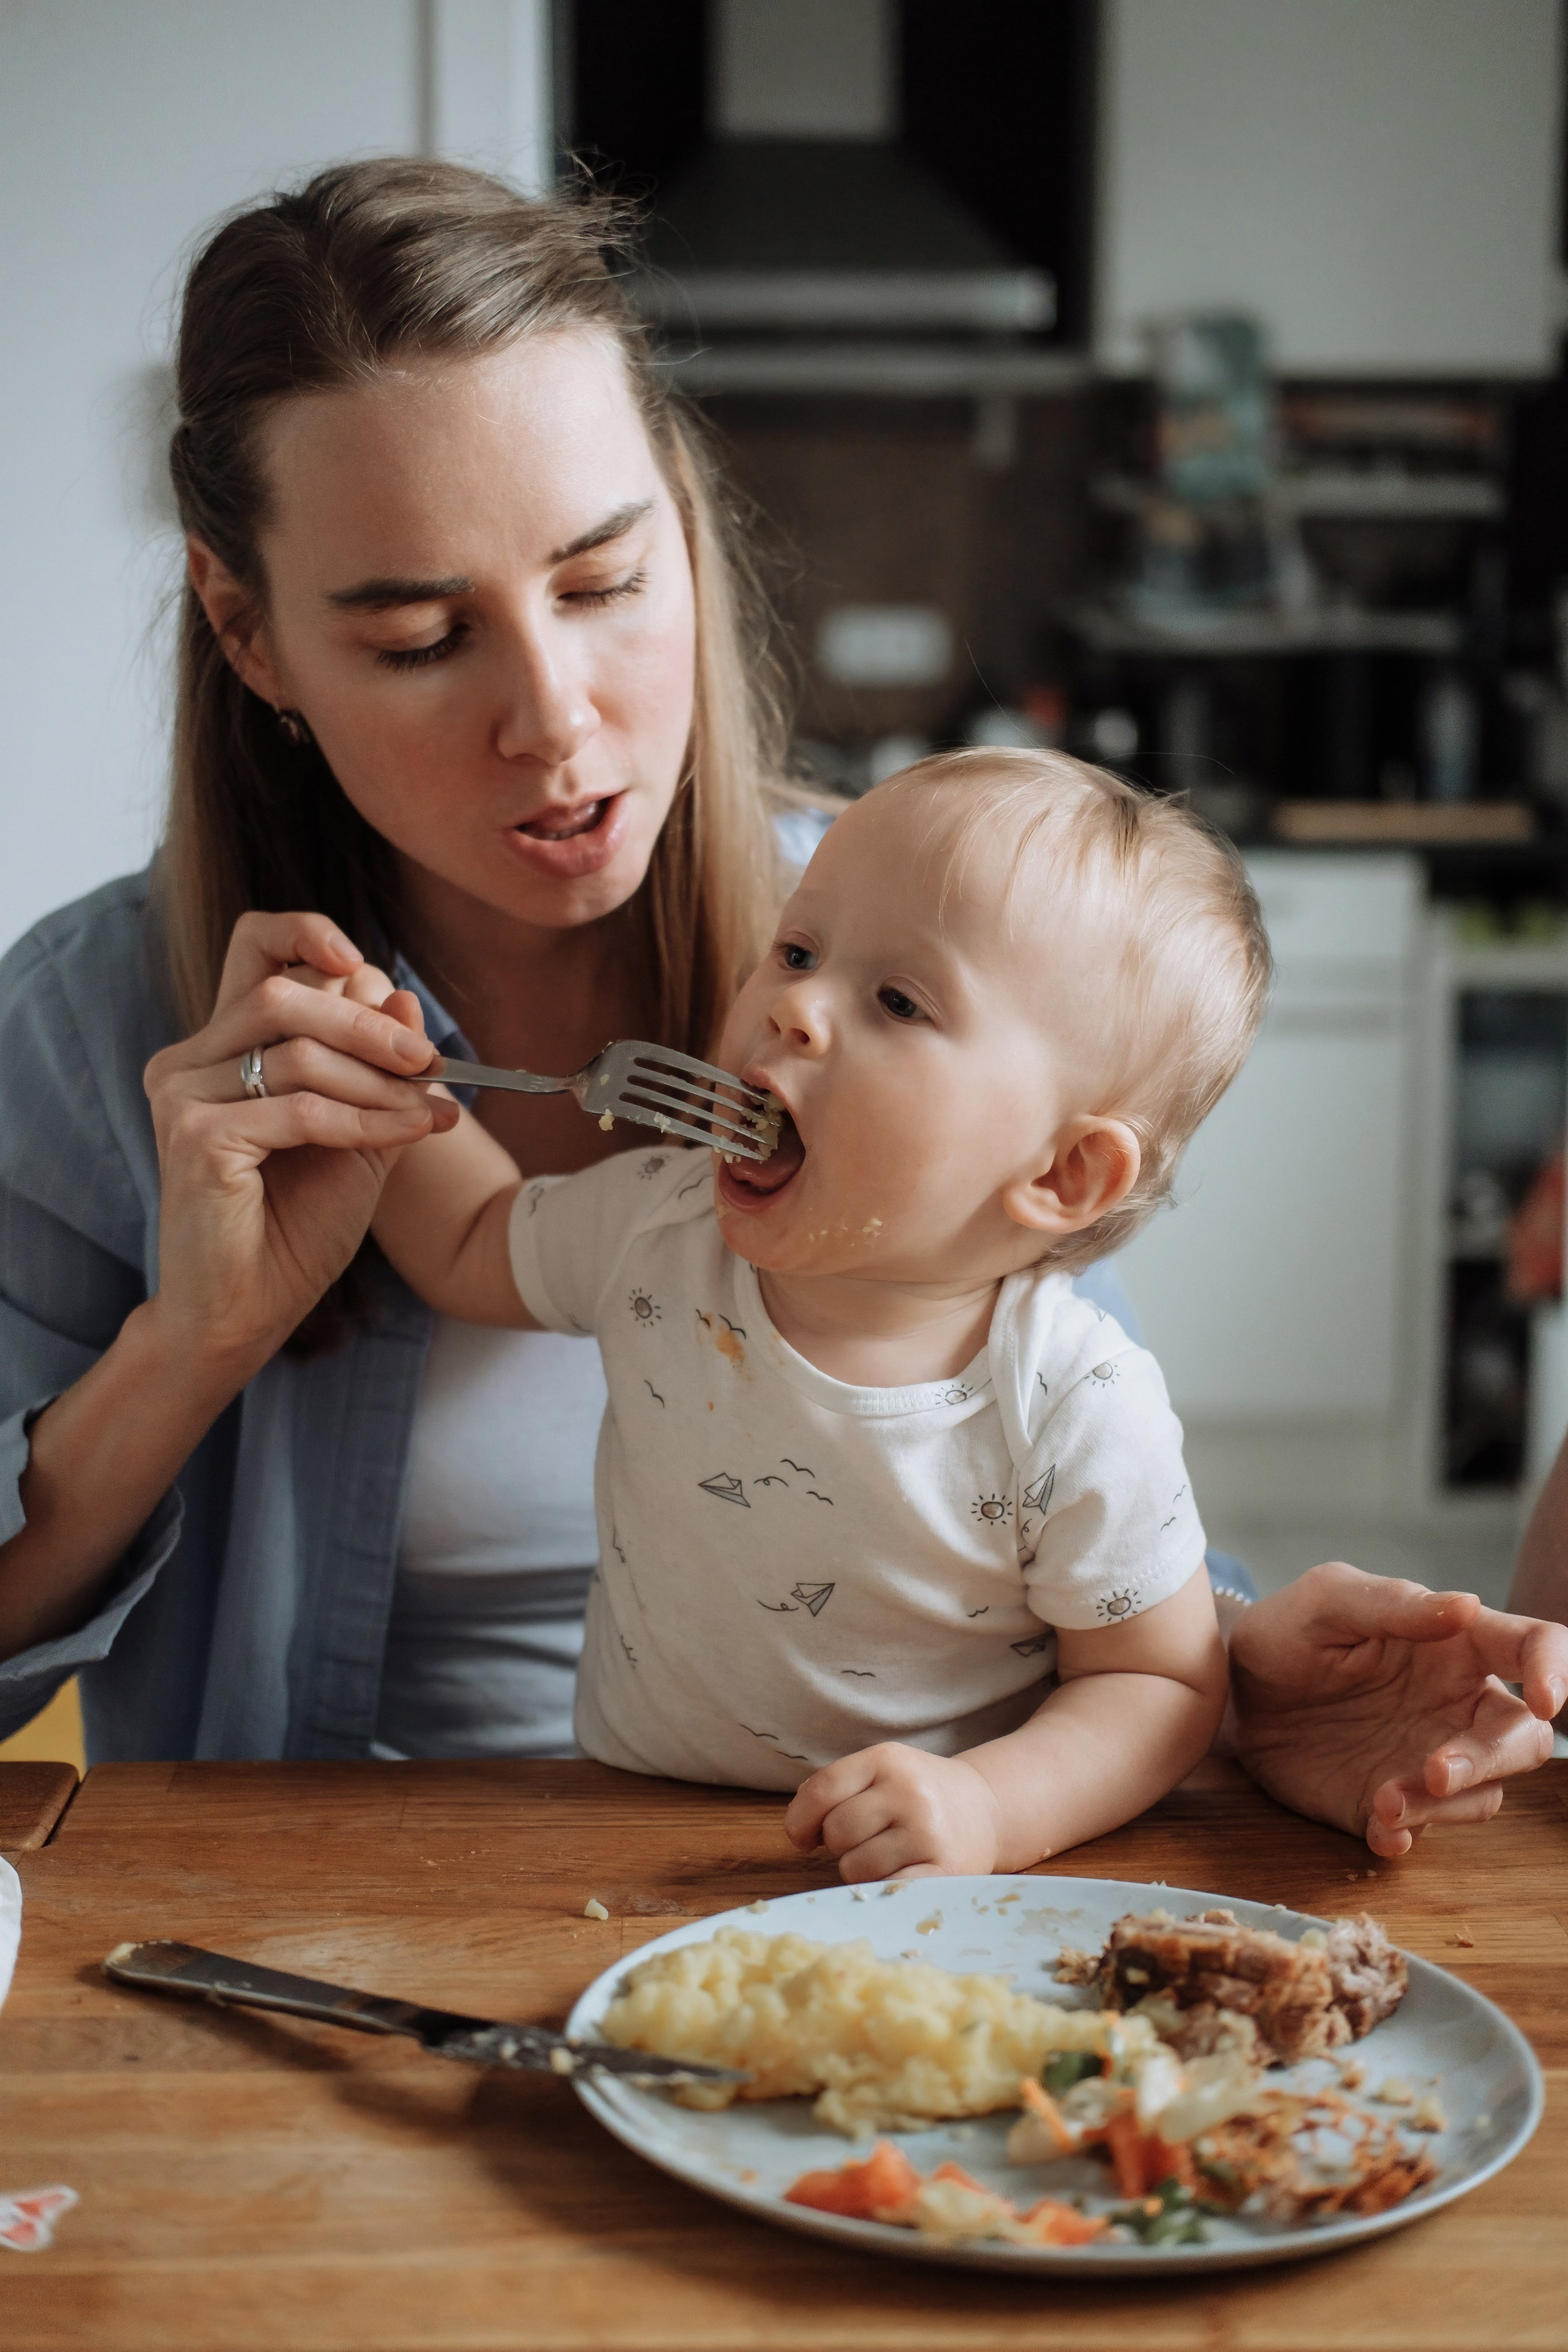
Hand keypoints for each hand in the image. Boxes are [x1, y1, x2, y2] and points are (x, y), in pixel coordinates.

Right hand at [142, 911, 455, 1374]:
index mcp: (220, 1048)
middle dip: (367, 1024)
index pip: (253, 950)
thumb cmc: (296, 1227)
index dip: (307, 935)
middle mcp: (188, 1061)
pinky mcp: (194, 1137)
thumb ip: (376, 1072)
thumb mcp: (354, 1135)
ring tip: (427, 1112)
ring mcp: (183, 1096)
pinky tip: (407, 1136)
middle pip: (283, 994)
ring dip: (378, 1082)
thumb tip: (402, 995)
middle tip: (427, 1062)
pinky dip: (365, 1122)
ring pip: (295, 1052)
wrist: (248, 1311)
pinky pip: (301, 1110)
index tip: (369, 965)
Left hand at [783, 1744, 1002, 1880]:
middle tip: (863, 1840)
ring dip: (860, 1869)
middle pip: (836, 1832)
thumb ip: (838, 1789)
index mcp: (886, 1760)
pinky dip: (881, 1890)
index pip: (821, 1790)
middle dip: (838, 1844)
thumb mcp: (883, 1771)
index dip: (800, 1820)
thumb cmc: (920, 1794)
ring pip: (855, 1867)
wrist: (988, 1809)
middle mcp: (908, 1792)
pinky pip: (886, 1890)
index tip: (803, 1836)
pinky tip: (897, 1875)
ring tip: (885, 1855)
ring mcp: (928, 1832)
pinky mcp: (944, 1870)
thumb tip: (798, 1829)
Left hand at [1228, 1561, 1567, 1857]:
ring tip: (1383, 1800)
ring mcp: (1426, 1760)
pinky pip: (1419, 1832)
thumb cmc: (1286, 1631)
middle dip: (1491, 1759)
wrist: (1230, 1692)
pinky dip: (1406, 1837)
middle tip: (1436, 1771)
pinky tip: (1379, 1830)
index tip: (1544, 1698)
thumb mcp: (1325, 1601)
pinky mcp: (1388, 1803)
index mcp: (1453, 1645)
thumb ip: (1393, 1605)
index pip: (1531, 1647)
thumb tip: (1468, 1606)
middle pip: (1520, 1738)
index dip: (1553, 1670)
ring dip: (1441, 1806)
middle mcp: (1455, 1706)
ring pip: (1479, 1794)